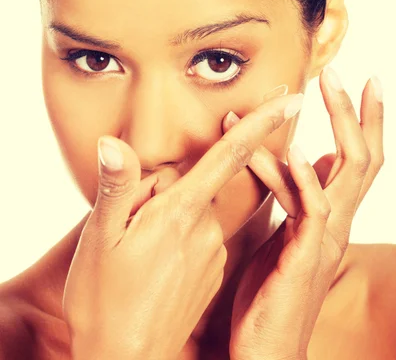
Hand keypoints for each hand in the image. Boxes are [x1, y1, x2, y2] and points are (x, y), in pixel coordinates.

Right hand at [62, 89, 302, 359]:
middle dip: (164, 190)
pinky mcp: (213, 270)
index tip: (293, 99)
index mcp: (182, 211)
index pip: (232, 155)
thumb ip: (116, 187)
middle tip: (130, 225)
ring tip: (136, 252)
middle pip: (195, 182)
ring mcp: (213, 251)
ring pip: (193, 209)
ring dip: (168, 216)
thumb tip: (113, 144)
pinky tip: (152, 264)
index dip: (263, 124)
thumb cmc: (106, 300)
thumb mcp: (100, 238)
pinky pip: (197, 234)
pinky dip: (177, 236)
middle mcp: (207, 228)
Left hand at [227, 67, 383, 359]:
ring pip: (346, 171)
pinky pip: (314, 209)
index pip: (356, 159)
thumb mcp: (286, 232)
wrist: (263, 349)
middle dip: (353, 111)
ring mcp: (324, 238)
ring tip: (321, 85)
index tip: (362, 82)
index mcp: (329, 215)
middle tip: (341, 72)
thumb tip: (316, 160)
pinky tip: (296, 147)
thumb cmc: (269, 288)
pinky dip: (307, 175)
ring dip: (334, 124)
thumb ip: (302, 197)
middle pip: (361, 156)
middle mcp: (335, 222)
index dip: (364, 121)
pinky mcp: (305, 255)